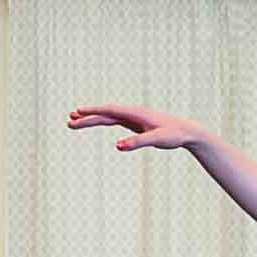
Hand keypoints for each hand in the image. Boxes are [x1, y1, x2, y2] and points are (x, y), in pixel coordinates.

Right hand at [68, 104, 211, 152]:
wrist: (187, 132)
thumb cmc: (174, 134)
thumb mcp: (156, 139)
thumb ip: (137, 143)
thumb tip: (117, 146)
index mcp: (136, 113)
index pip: (109, 110)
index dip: (92, 111)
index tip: (77, 112)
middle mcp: (132, 113)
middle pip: (105, 113)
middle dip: (87, 117)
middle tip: (69, 121)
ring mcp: (133, 118)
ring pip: (108, 117)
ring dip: (92, 119)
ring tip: (74, 121)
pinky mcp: (135, 124)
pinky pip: (114, 120)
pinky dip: (102, 121)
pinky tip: (95, 122)